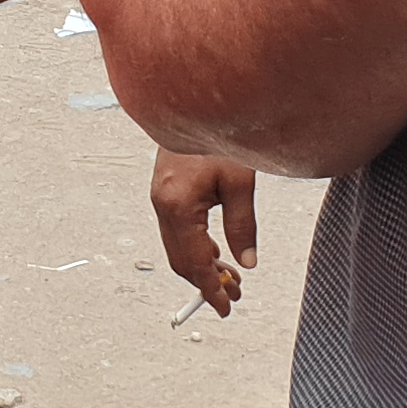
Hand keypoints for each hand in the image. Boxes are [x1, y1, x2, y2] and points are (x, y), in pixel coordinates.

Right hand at [151, 148, 257, 317]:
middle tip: (234, 295)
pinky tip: (217, 251)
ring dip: (202, 265)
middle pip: (181, 260)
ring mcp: (161, 197)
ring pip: (178, 247)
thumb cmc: (219, 137)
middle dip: (206, 281)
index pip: (194, 262)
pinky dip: (196, 247)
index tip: (225, 308)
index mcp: (177, 206)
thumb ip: (242, 226)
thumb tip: (246, 263)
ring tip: (231, 277)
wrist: (194, 99)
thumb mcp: (240, 182)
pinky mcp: (165, 190)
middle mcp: (163, 204)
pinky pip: (177, 231)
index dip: (210, 289)